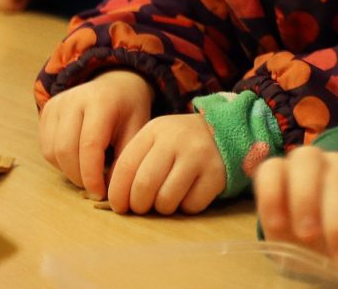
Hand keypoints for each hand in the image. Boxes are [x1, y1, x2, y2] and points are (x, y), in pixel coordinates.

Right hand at [39, 70, 153, 199]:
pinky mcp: (46, 110)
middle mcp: (74, 99)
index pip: (89, 145)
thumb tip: (111, 191)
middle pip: (66, 150)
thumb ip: (125, 159)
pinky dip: (60, 162)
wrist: (116, 84)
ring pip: (52, 151)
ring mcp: (57, 103)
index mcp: (101, 102)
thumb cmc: (129, 110)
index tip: (100, 193)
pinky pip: (46, 147)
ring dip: (68, 171)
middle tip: (94, 188)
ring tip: (88, 175)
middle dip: (79, 177)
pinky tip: (77, 162)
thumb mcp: (137, 131)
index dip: (92, 175)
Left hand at [108, 113, 225, 214]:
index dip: (117, 192)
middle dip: (138, 205)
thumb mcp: (156, 140)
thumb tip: (116, 200)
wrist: (221, 133)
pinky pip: (191, 206)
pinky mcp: (216, 174)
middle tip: (142, 207)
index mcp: (154, 130)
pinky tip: (189, 194)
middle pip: (144, 185)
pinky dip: (186, 207)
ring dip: (163, 208)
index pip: (125, 166)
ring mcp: (197, 156)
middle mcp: (175, 140)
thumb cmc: (178, 145)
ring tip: (167, 199)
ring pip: (166, 200)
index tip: (118, 206)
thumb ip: (136, 163)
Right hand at [255, 146, 337, 275]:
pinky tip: (276, 225)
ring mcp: (303, 165)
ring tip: (306, 236)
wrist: (311, 243)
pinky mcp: (273, 172)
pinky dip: (271, 193)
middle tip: (336, 253)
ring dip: (305, 197)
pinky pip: (270, 170)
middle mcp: (336, 165)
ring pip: (305, 159)